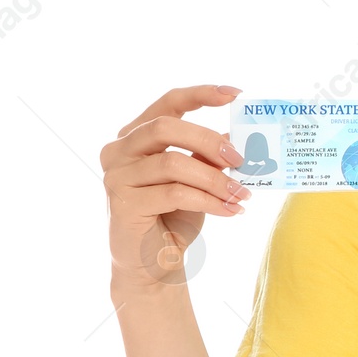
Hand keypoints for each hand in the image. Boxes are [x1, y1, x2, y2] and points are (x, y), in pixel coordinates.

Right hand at [100, 84, 250, 291]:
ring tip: (241, 195)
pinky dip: (209, 200)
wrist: (154, 262)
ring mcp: (116, 177)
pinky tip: (230, 210)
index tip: (235, 94)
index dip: (201, 94)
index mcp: (137, 135)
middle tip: (241, 158)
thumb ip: (209, 155)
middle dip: (209, 140)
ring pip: (173, 163)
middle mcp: (119, 150)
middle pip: (165, 127)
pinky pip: (174, 193)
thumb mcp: (199, 178)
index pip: (167, 102)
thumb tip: (237, 136)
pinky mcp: (122, 204)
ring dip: (215, 179)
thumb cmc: (175, 215)